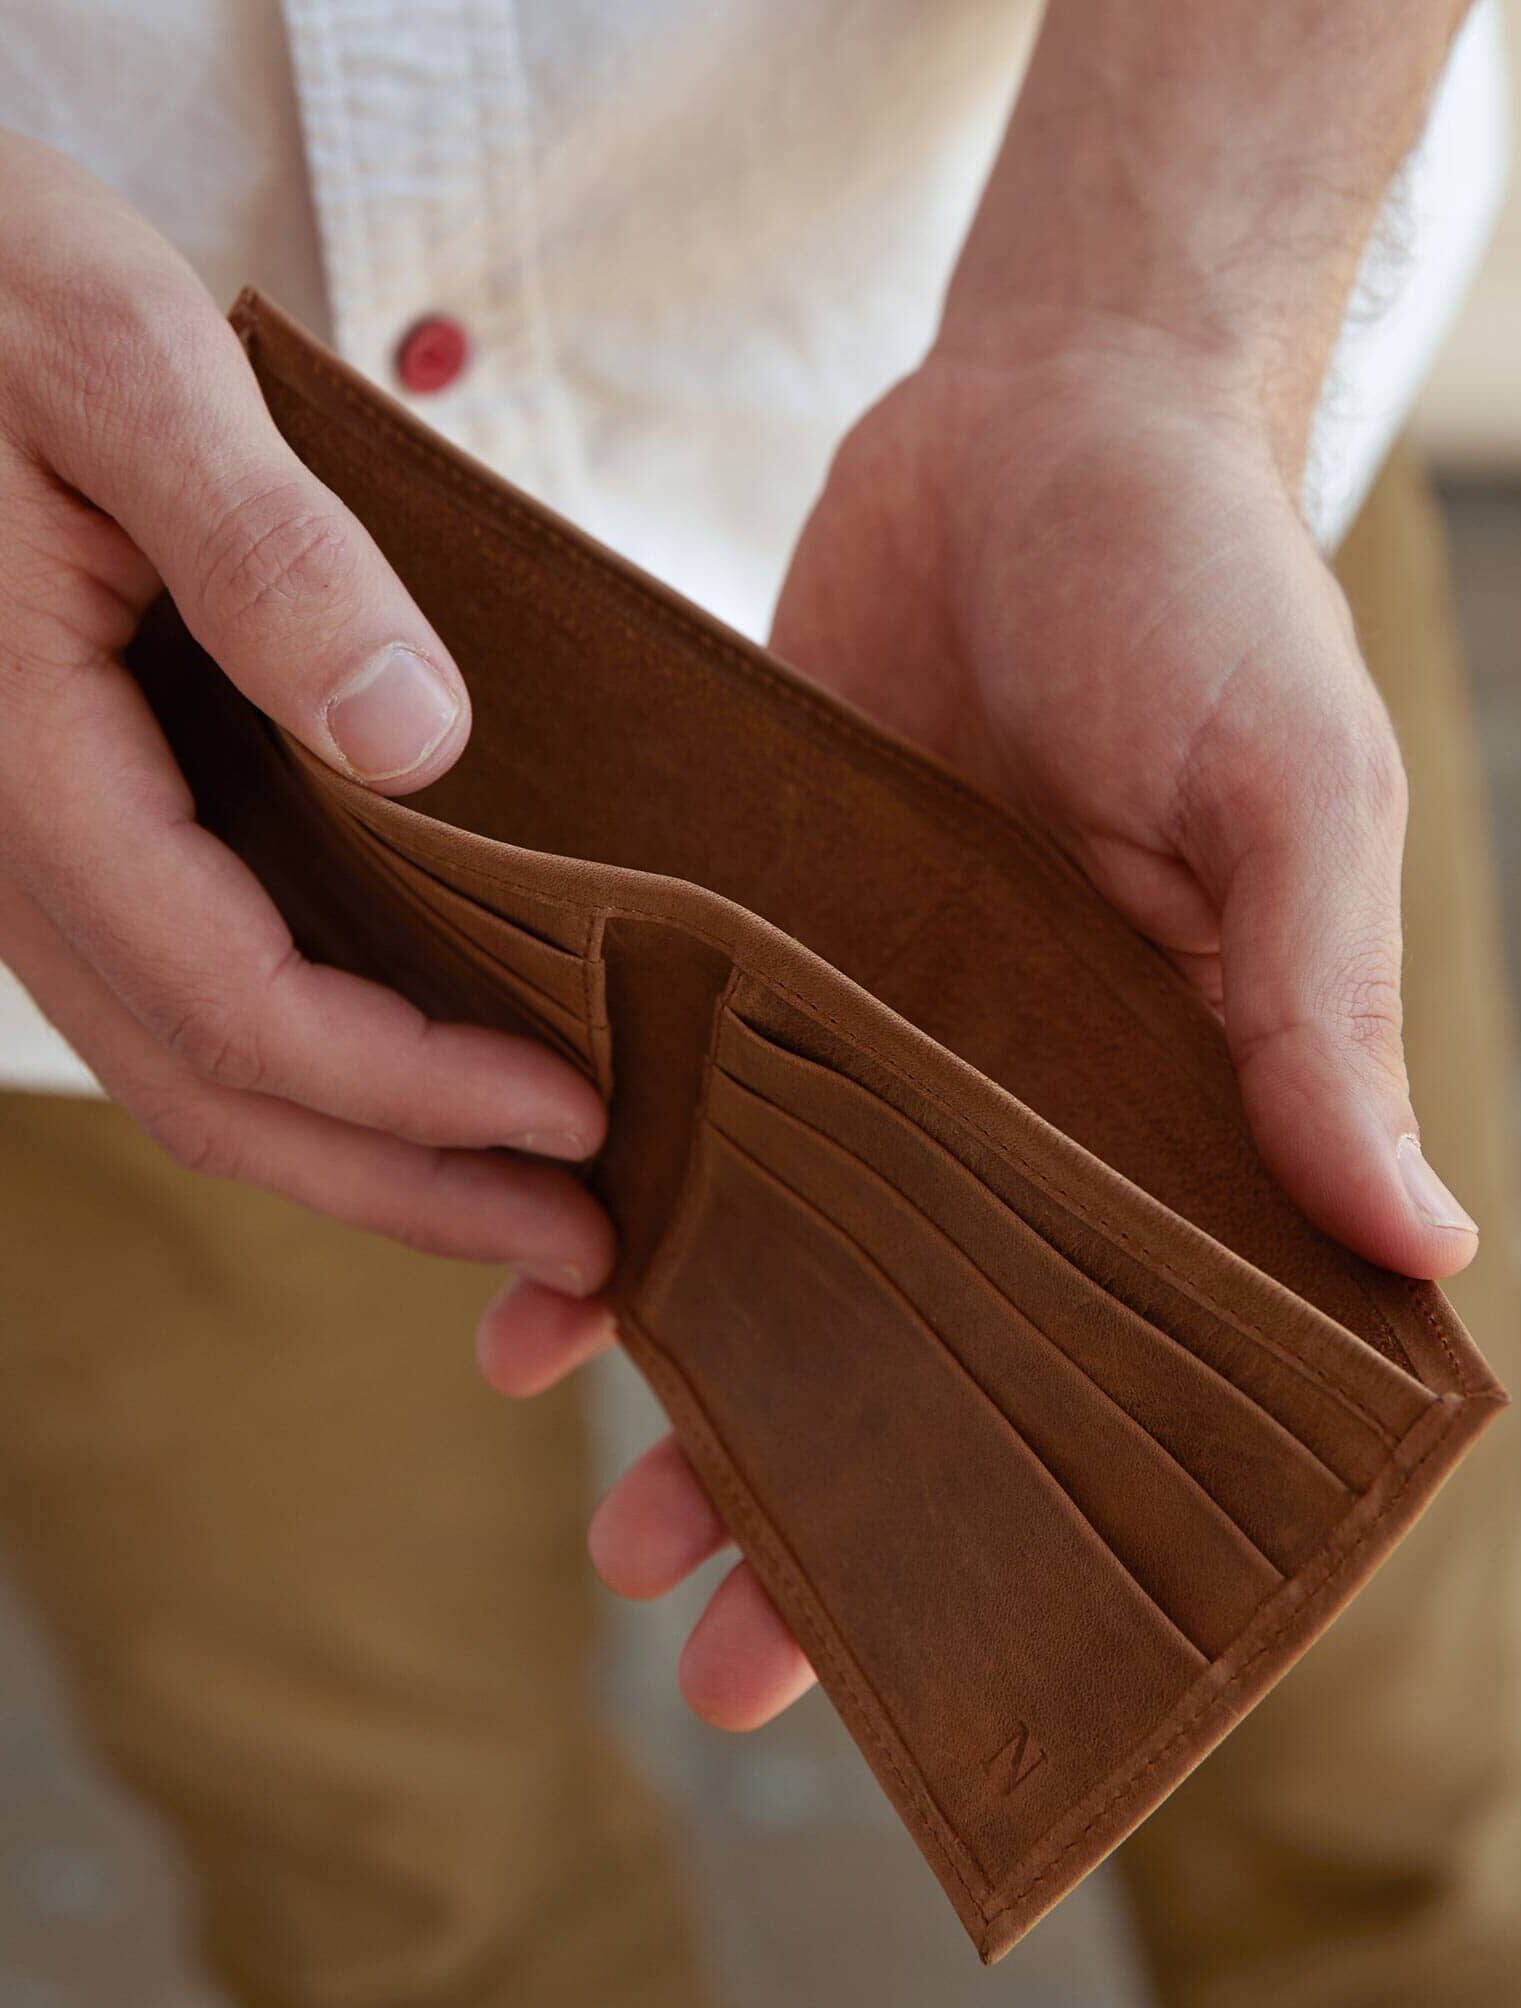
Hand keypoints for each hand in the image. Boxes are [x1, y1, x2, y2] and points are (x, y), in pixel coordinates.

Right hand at [0, 135, 612, 1364]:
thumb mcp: (126, 368)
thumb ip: (268, 555)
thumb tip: (417, 741)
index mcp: (17, 755)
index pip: (231, 996)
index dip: (408, 1088)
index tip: (575, 1117)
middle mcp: (1, 839)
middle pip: (210, 1086)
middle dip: (402, 1186)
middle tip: (579, 1244)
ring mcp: (17, 845)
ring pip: (186, 1062)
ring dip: (359, 1148)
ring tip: (520, 1191)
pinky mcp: (54, 820)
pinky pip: (174, 985)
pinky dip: (304, 1059)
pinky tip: (410, 1063)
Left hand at [508, 323, 1481, 1728]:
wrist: (1036, 414)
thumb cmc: (1203, 588)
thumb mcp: (1286, 791)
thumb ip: (1315, 1008)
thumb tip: (1421, 1243)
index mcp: (1172, 1097)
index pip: (1129, 1360)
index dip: (1068, 1518)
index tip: (984, 1660)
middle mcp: (1015, 1097)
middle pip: (925, 1350)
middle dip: (837, 1511)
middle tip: (728, 1664)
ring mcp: (872, 1030)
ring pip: (782, 1262)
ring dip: (703, 1401)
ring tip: (619, 1533)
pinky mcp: (748, 941)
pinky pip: (673, 1113)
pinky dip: (603, 1212)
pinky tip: (529, 1314)